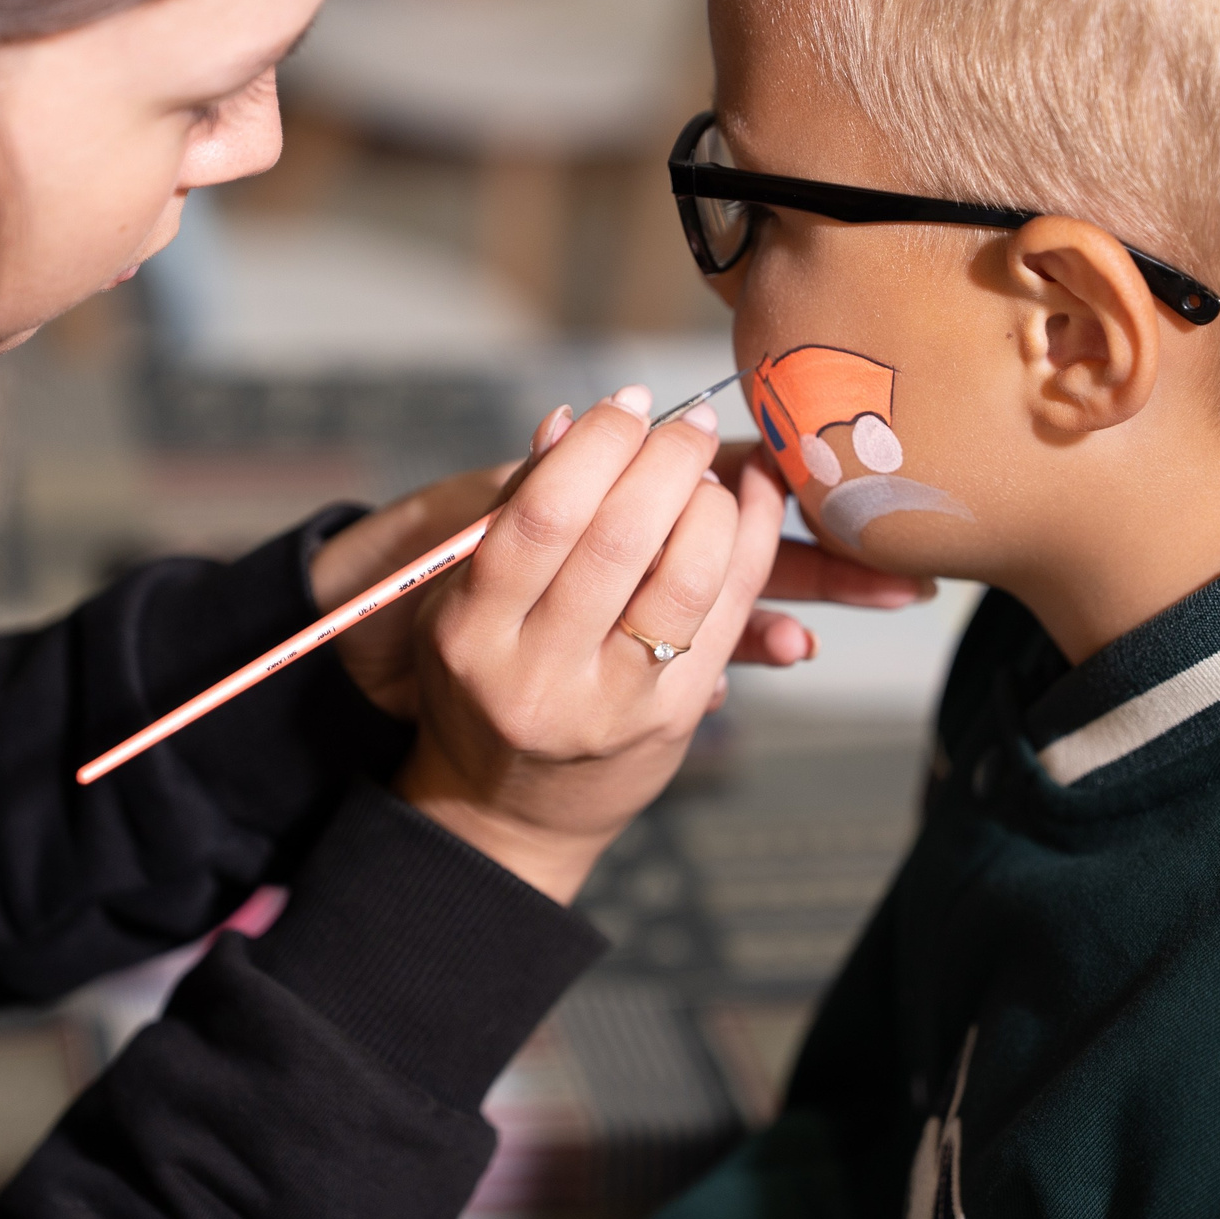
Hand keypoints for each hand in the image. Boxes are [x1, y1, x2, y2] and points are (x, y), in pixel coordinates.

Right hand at [316, 437, 933, 711]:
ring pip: (687, 578)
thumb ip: (514, 510)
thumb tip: (570, 420)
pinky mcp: (673, 719)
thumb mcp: (463, 600)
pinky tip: (755, 505)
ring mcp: (612, 704)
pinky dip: (752, 545)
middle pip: (619, 539)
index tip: (630, 405)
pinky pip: (729, 615)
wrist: (507, 813)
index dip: (597, 446)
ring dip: (716, 503)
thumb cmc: (485, 680)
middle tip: (687, 424)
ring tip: (715, 469)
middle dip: (667, 461)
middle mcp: (538, 674)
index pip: (542, 515)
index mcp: (472, 630)